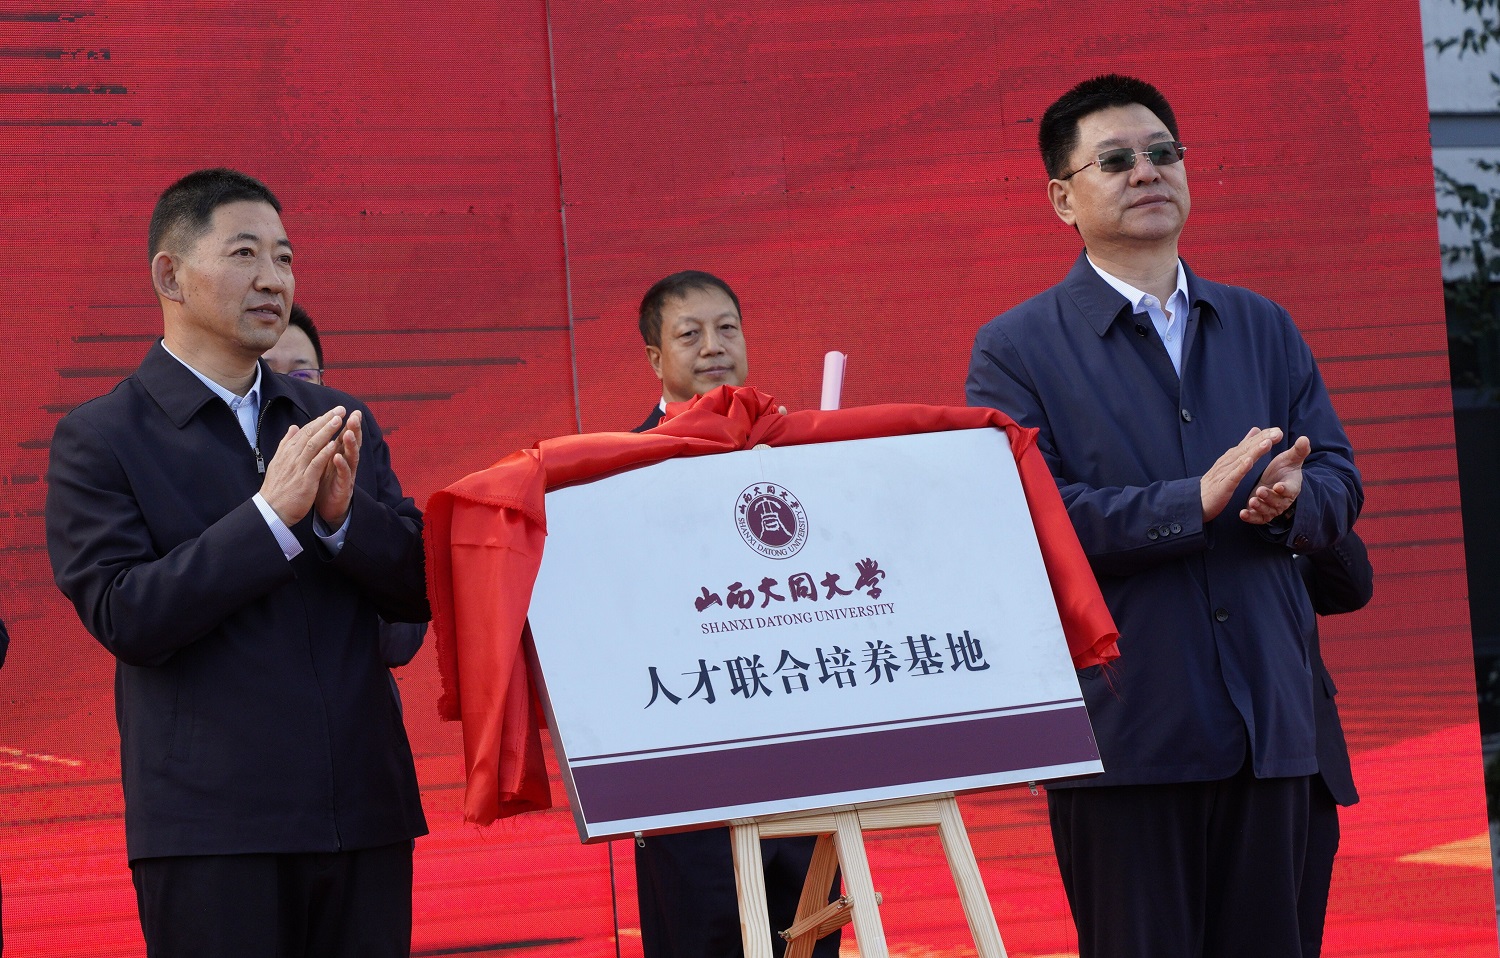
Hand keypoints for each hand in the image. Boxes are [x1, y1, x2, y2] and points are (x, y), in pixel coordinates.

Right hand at [260, 407, 345, 525]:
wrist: (271, 510)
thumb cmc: (277, 488)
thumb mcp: (279, 462)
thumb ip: (286, 444)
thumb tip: (293, 427)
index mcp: (287, 452)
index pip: (305, 432)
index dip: (319, 420)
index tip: (332, 412)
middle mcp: (292, 457)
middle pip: (310, 434)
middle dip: (326, 420)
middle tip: (340, 409)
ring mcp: (298, 468)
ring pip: (313, 445)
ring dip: (327, 432)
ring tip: (339, 420)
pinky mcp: (304, 480)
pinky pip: (316, 464)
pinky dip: (325, 453)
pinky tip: (334, 444)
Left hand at [315, 408, 361, 528]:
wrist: (328, 509)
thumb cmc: (325, 483)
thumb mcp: (323, 461)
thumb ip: (322, 446)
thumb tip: (318, 428)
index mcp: (339, 455)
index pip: (343, 436)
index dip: (345, 423)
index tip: (345, 409)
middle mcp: (346, 463)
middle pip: (351, 443)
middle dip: (354, 429)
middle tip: (354, 416)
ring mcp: (347, 475)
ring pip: (351, 457)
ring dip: (350, 445)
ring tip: (348, 433)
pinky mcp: (344, 487)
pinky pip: (344, 475)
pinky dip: (341, 465)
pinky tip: (338, 457)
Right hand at [1201, 427, 1281, 520]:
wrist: (1195, 501)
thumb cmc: (1213, 483)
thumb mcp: (1230, 462)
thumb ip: (1243, 447)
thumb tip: (1255, 430)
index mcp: (1231, 457)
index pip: (1248, 444)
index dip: (1263, 436)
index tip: (1277, 430)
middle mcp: (1227, 462)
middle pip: (1247, 448)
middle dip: (1262, 440)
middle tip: (1277, 432)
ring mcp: (1225, 473)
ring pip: (1242, 459)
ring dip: (1254, 451)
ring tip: (1267, 443)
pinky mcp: (1223, 485)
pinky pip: (1233, 476)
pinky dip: (1241, 468)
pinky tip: (1249, 462)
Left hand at [1240, 435, 1308, 524]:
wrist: (1276, 481)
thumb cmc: (1284, 469)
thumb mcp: (1290, 459)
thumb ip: (1298, 451)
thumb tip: (1304, 438)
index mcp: (1291, 487)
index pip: (1290, 490)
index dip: (1285, 489)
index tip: (1278, 486)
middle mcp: (1282, 500)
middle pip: (1277, 502)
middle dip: (1269, 497)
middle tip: (1260, 491)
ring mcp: (1272, 508)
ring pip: (1267, 511)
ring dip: (1260, 507)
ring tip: (1252, 501)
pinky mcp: (1262, 513)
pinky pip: (1258, 518)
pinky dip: (1251, 517)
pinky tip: (1243, 513)